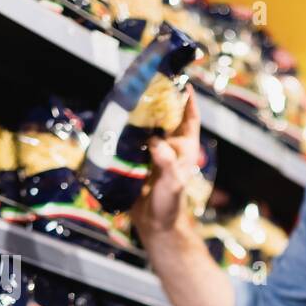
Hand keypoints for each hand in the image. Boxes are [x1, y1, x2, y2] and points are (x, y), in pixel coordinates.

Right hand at [132, 91, 200, 240]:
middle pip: (166, 116)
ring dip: (139, 113)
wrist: (153, 224)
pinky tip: (114, 119)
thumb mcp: (172, 183)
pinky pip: (132, 140)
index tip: (181, 81)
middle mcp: (170, 146)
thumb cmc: (169, 205)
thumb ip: (166, 163)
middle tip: (144, 81)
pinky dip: (124, 130)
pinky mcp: (138, 159)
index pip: (190, 118)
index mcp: (185, 148)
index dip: (188, 100)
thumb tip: (155, 143)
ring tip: (126, 95)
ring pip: (147, 126)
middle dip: (157, 100)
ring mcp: (154, 152)